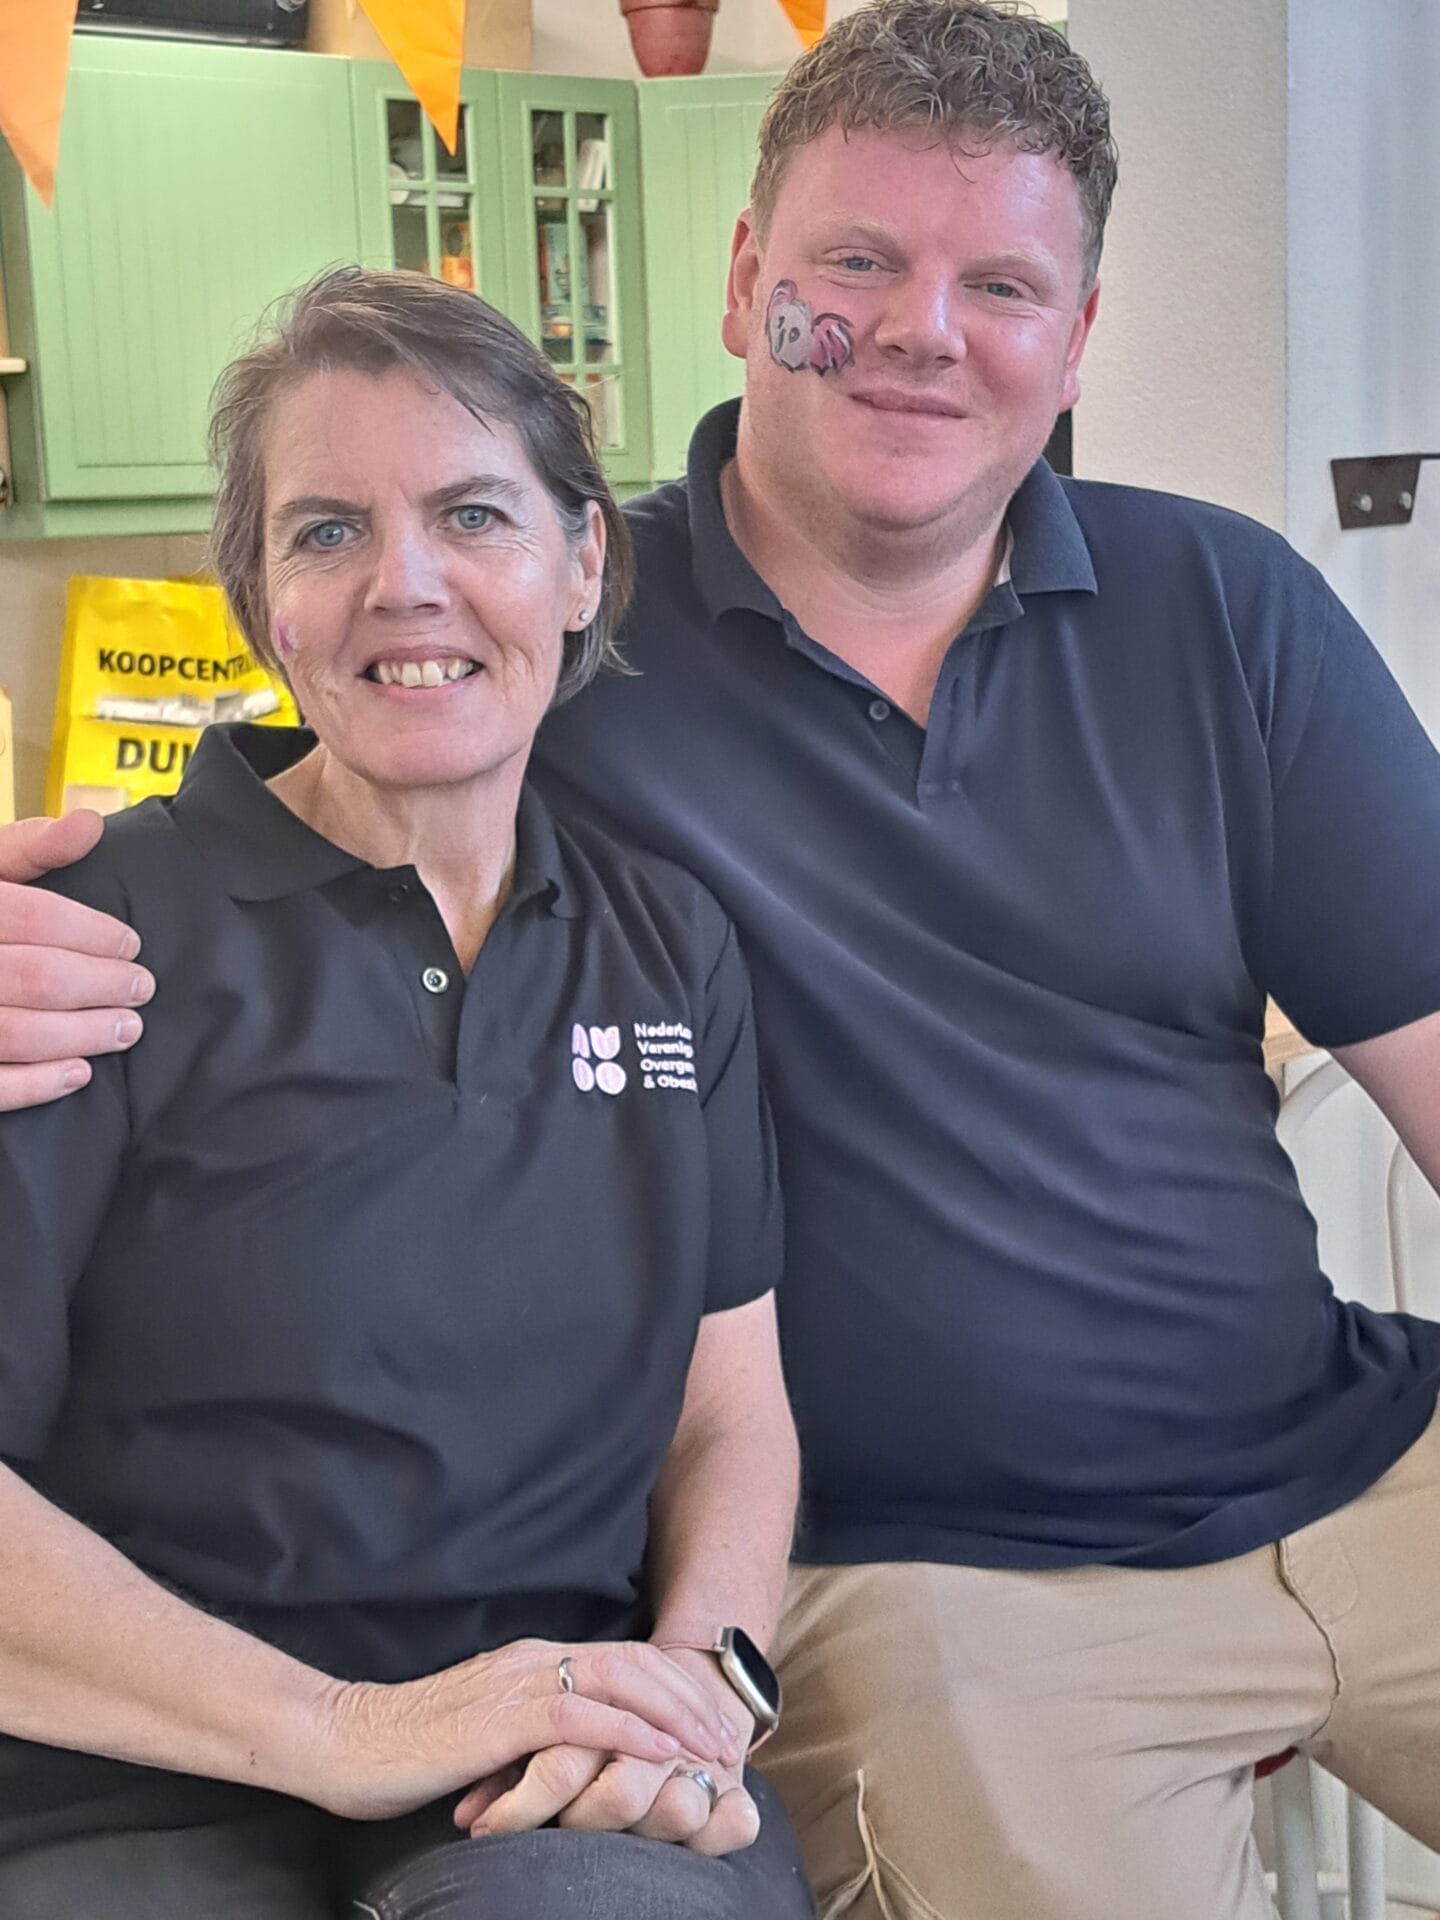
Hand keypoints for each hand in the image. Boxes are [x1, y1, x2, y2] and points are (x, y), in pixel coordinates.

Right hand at [0, 814, 152, 1110]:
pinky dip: (34, 1085)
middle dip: (99, 985)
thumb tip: (89, 825)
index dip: (91, 932)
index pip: (33, 917)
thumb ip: (26, 848)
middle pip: (33, 977)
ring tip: (127, 1029)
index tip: (132, 946)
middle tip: (142, 989)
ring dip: (80, 1035)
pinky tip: (78, 1074)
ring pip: (14, 1033)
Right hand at [313, 1637, 739, 1823]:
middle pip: (634, 1661)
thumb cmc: (406, 1749)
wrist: (343, 1741)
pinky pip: (580, 1715)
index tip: (710, 1719)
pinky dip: (628, 1730)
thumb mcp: (485, 1735)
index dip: (673, 1685)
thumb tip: (572, 1760)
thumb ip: (527, 1734)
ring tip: (712, 1748)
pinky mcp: (501, 1716)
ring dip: (675, 1712)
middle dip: (691, 1695)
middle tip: (731, 1735)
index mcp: (532, 1661)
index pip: (621, 1659)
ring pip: (619, 1679)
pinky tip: (660, 1750)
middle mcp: (534, 1659)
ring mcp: (518, 1682)